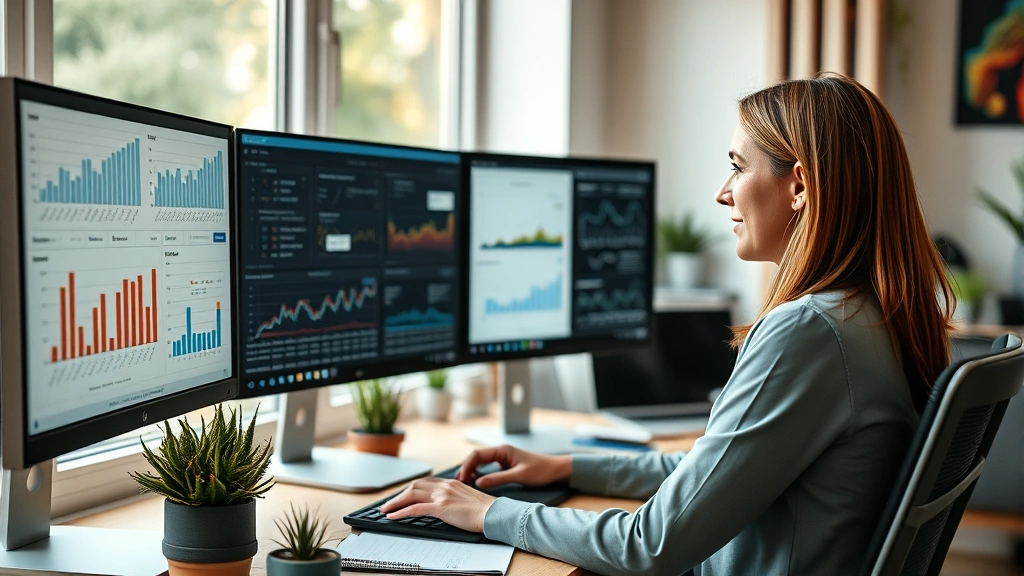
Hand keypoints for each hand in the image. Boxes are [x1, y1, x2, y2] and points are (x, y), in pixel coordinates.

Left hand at [380, 477, 496, 532]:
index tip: (404, 495)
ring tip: (386, 509)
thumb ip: (455, 498)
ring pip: (412, 494)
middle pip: (416, 486)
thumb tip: (448, 506)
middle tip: (390, 503)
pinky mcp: (441, 507)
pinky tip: (393, 516)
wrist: (493, 513)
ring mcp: (442, 495)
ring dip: (396, 502)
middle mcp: (445, 486)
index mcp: (451, 483)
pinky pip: (415, 508)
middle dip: (400, 494)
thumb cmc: (485, 510)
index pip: (426, 482)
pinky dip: (401, 512)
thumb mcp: (468, 498)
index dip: (412, 489)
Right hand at [456, 445, 571, 488]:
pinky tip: (476, 481)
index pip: (477, 454)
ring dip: (471, 470)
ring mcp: (503, 458)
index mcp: (503, 450)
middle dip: (466, 468)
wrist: (556, 470)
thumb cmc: (541, 470)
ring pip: (481, 462)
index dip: (467, 465)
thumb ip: (498, 479)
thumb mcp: (519, 476)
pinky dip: (480, 473)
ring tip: (464, 482)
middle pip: (476, 457)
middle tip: (459, 482)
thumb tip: (478, 483)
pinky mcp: (506, 464)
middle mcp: (501, 452)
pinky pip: (488, 466)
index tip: (461, 478)